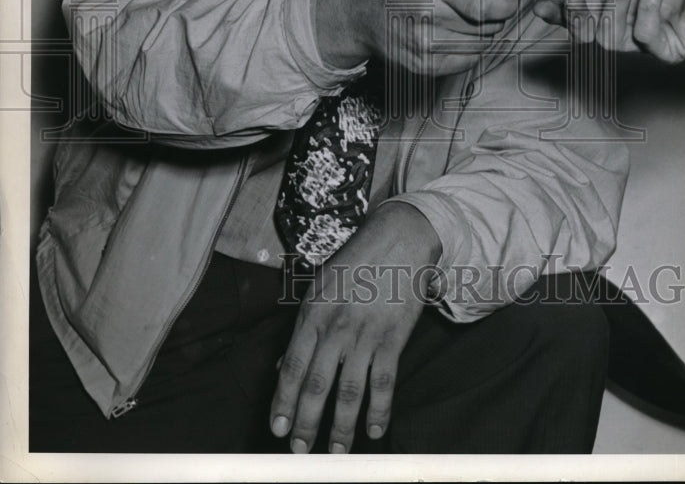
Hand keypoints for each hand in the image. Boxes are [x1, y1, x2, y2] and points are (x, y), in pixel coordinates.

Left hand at [270, 201, 441, 452]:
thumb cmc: (355, 263)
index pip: (291, 366)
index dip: (283, 402)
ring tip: (337, 453)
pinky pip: (383, 382)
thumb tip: (280, 366)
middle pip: (316, 385)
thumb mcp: (319, 288)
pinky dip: (379, 410)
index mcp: (313, 313)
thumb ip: (303, 329)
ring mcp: (365, 334)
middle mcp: (335, 327)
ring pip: (349, 391)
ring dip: (342, 427)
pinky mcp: (393, 337)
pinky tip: (374, 430)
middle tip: (300, 452)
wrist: (398, 239)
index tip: (277, 429)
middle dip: (306, 423)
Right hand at [316, 0, 516, 74]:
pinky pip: (467, 61)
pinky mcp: (423, 66)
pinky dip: (469, 48)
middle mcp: (426, 18)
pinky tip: (453, 33)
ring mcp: (423, 47)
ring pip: (482, 45)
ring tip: (463, 16)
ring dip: (481, 31)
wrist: (359, 11)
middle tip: (481, 1)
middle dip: (493, 13)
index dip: (507, 1)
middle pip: (489, 25)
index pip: (488, 5)